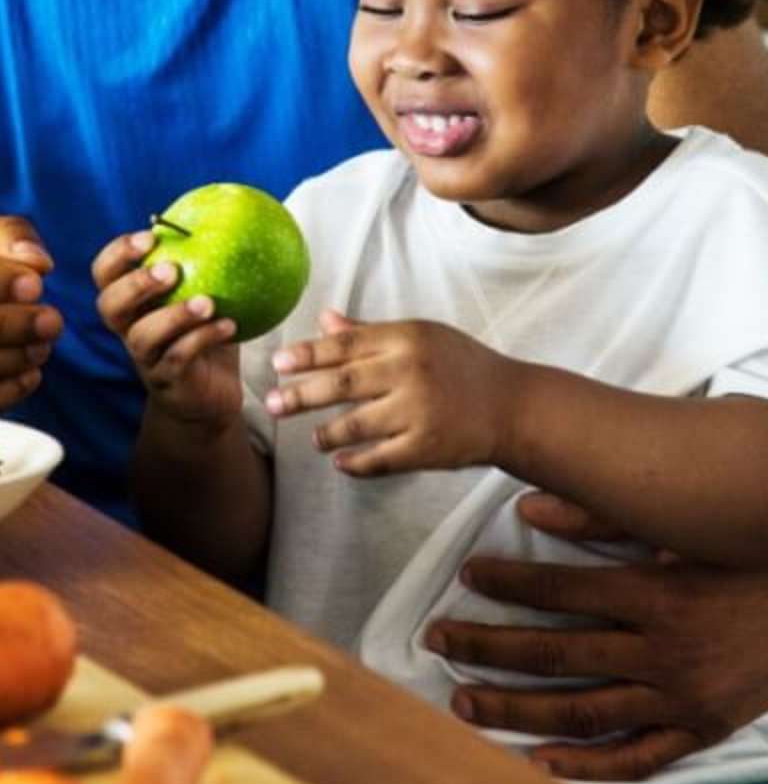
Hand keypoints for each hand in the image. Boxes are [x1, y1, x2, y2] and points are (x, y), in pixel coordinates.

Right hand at [92, 230, 240, 426]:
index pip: (105, 273)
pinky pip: (178, 360)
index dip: (118, 253)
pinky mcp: (167, 383)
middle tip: (171, 270)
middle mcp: (129, 329)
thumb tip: (229, 210)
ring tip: (208, 302)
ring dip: (174, 316)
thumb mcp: (202, 295)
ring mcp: (145, 359)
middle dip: (135, 284)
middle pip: (109, 305)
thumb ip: (203, 263)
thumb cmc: (203, 337)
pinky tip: (229, 326)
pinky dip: (202, 340)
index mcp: (131, 302)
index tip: (149, 236)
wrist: (207, 398)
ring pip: (143, 336)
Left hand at [267, 312, 511, 473]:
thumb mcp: (420, 336)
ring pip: (356, 424)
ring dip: (327, 433)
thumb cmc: (461, 365)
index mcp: (406, 338)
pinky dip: (356, 464)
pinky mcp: (428, 447)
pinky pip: (380, 459)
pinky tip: (341, 463)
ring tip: (313, 438)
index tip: (278, 362)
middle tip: (271, 403)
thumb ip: (369, 331)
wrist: (512, 406)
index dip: (307, 354)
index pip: (344, 344)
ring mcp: (419, 411)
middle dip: (301, 394)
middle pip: (342, 384)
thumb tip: (324, 319)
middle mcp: (410, 371)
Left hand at [427, 491, 767, 782]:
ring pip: (583, 713)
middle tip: (438, 639)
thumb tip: (529, 504)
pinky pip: (638, 758)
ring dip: (517, 711)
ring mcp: (680, 699)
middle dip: (489, 648)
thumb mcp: (683, 526)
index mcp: (657, 594)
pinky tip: (539, 762)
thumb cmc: (744, 556)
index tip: (467, 574)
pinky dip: (588, 766)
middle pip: (558, 655)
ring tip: (462, 702)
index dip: (510, 582)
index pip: (564, 591)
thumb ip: (606, 515)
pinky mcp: (699, 730)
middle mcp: (664, 652)